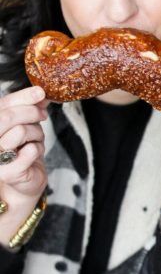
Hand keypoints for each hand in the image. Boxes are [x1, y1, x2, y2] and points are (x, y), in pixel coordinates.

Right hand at [0, 86, 48, 203]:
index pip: (2, 105)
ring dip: (37, 133)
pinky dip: (38, 149)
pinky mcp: (7, 173)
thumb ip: (30, 108)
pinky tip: (33, 153)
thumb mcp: (25, 124)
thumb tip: (40, 93)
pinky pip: (31, 151)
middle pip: (8, 117)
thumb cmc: (22, 150)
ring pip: (21, 131)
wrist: (24, 182)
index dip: (22, 96)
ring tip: (36, 139)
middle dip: (31, 112)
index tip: (40, 92)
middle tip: (43, 115)